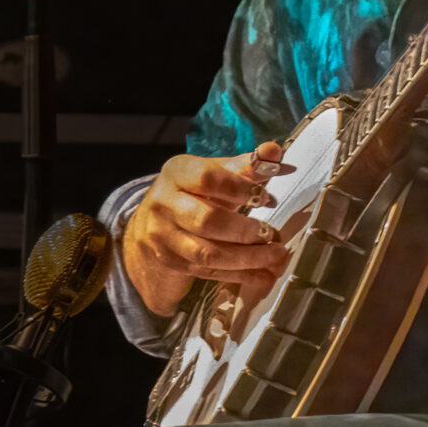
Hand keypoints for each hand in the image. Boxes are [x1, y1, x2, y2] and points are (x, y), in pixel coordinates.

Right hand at [120, 142, 294, 316]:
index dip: (241, 188)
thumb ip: (246, 164)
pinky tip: (264, 274)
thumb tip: (275, 152)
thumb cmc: (193, 194)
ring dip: (247, 257)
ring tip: (275, 254)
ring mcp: (164, 237)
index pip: (208, 178)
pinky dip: (241, 275)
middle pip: (207, 220)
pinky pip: (209, 272)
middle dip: (245, 230)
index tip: (267, 198)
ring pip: (208, 253)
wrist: (152, 224)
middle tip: (271, 233)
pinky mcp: (171, 262)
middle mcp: (164, 204)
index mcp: (176, 174)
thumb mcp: (214, 173)